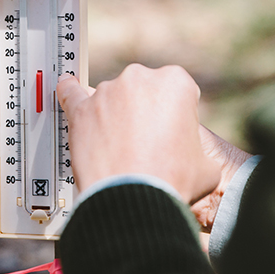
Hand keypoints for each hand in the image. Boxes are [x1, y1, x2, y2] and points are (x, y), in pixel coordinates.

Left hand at [0, 74, 252, 228]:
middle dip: (143, 113)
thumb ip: (196, 148)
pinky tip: (68, 91)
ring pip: (110, 98)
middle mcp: (140, 78)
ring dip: (113, 115)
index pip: (177, 92)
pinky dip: (70, 93)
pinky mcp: (81, 108)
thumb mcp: (206, 166)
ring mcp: (107, 91)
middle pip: (142, 91)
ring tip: (117, 148)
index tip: (169, 134)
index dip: (174, 116)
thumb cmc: (172, 180)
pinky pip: (71, 93)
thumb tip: (190, 156)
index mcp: (176, 83)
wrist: (136, 196)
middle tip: (144, 144)